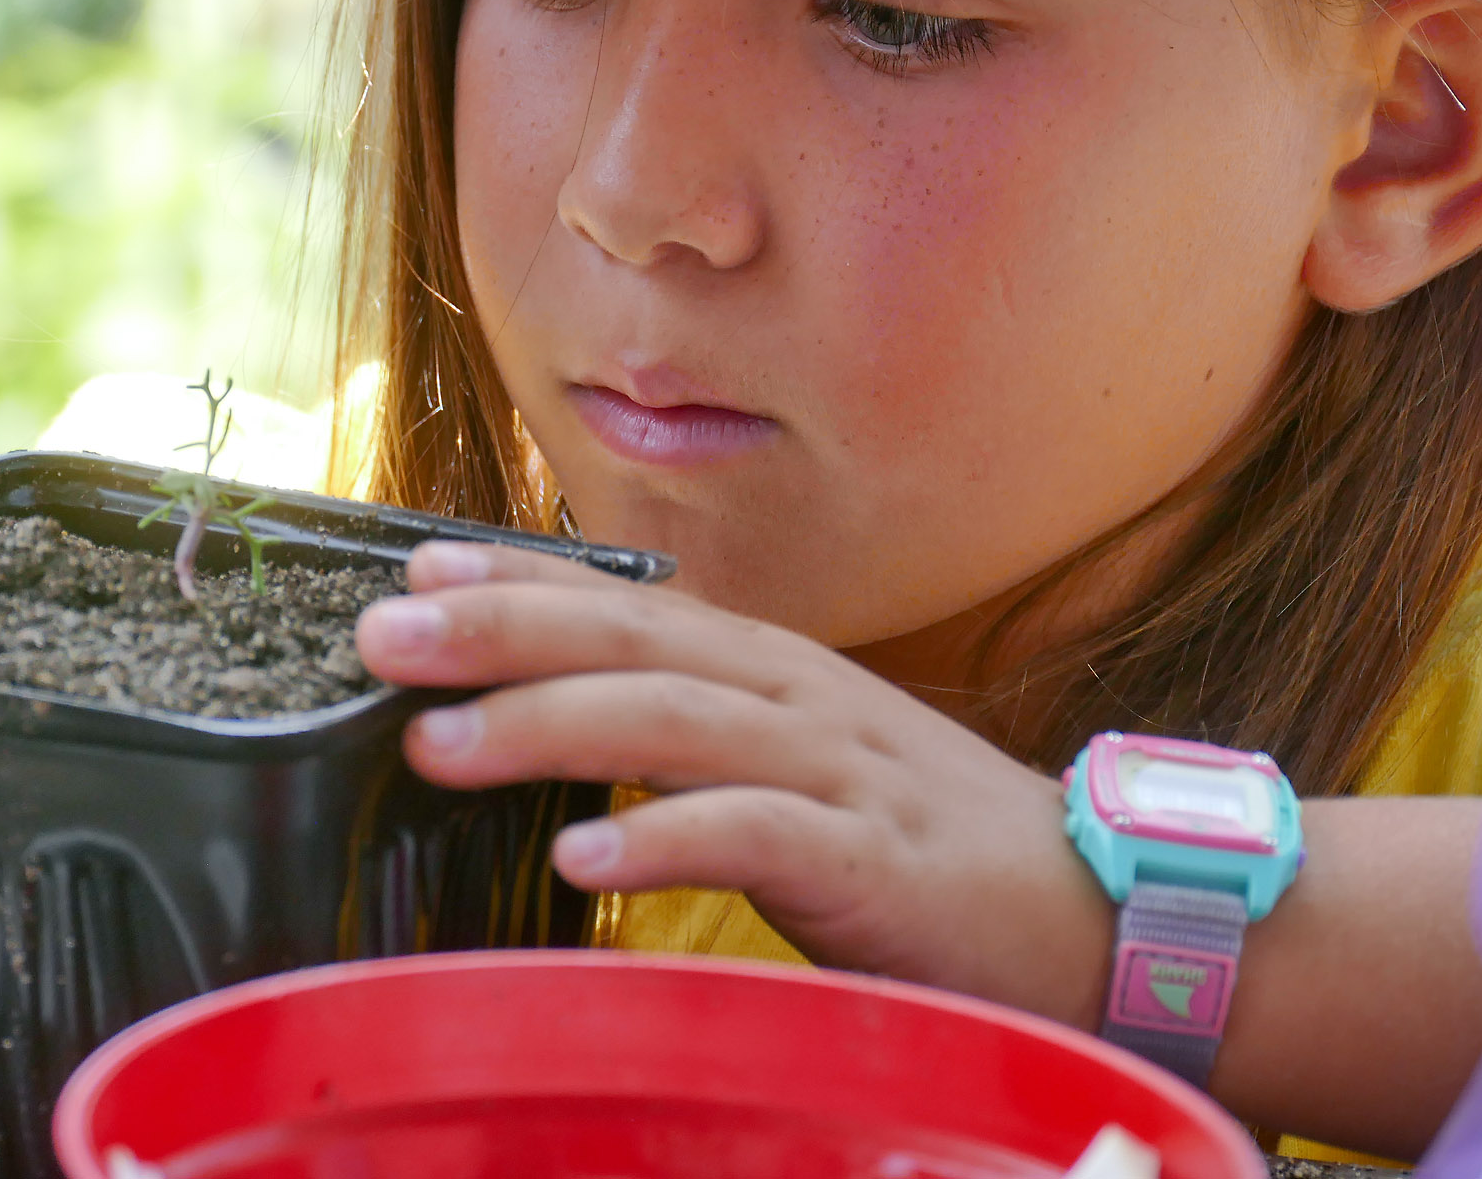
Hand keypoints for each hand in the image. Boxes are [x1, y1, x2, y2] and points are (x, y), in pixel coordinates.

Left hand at [356, 542, 1116, 1029]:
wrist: (1097, 907)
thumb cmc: (918, 842)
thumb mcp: (793, 762)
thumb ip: (692, 737)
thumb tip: (562, 730)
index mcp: (769, 669)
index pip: (627, 604)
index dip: (519, 582)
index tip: (410, 574)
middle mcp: (795, 696)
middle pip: (634, 639)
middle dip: (502, 629)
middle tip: (384, 636)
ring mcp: (839, 771)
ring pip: (678, 720)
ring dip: (551, 723)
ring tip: (442, 742)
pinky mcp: (877, 861)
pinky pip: (759, 836)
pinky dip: (668, 838)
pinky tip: (585, 857)